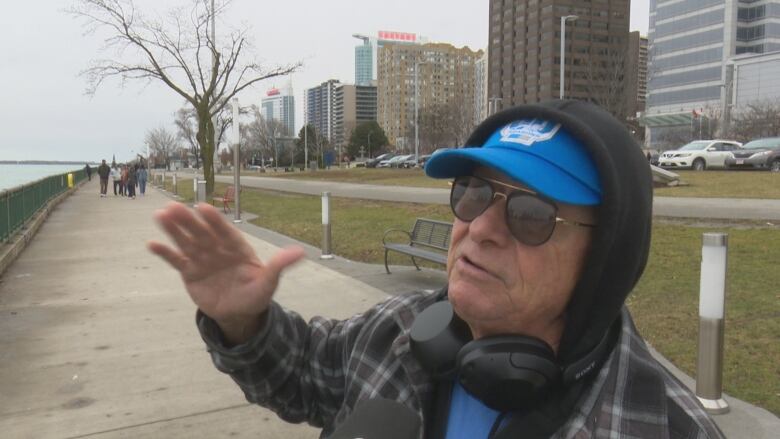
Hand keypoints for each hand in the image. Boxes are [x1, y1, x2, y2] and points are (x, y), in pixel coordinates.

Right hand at [148, 202, 304, 342]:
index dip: (215, 220)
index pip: (225, 231)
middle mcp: (217, 249)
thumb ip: (279, 266)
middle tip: (173, 206)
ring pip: (186, 242)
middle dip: (188, 220)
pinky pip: (176, 261)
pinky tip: (152, 243)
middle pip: (202, 233)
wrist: (239, 312)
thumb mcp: (268, 282)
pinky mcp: (189, 272)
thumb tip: (301, 252)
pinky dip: (165, 253)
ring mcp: (202, 259)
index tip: (203, 207)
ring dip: (173, 229)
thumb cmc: (255, 293)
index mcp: (236, 247)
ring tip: (160, 215)